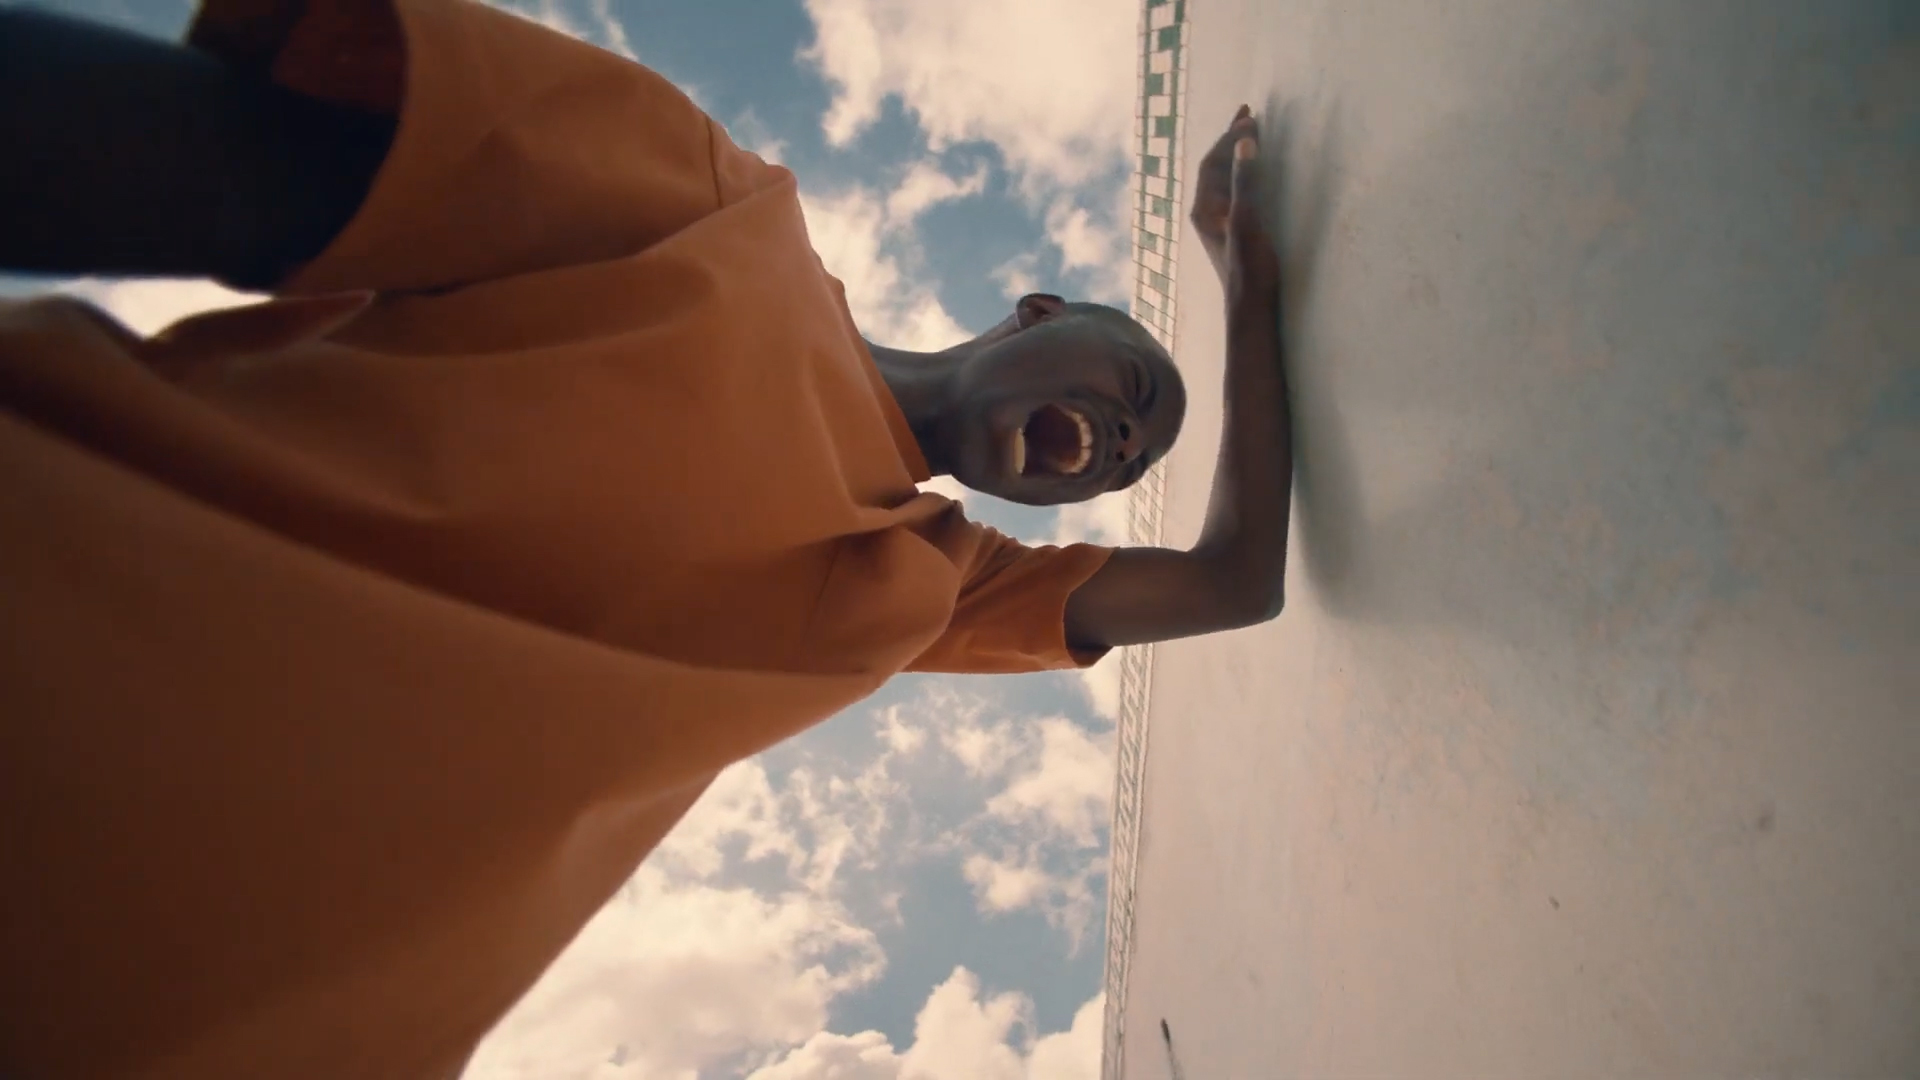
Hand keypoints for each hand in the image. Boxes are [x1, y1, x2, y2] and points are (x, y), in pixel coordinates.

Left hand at [1189, 106, 1278, 303]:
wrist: (1251, 305)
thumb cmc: (1249, 265)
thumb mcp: (1248, 221)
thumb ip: (1245, 182)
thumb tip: (1245, 142)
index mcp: (1204, 208)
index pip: (1212, 162)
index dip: (1229, 138)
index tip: (1249, 117)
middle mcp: (1206, 212)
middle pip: (1216, 167)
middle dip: (1231, 141)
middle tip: (1249, 115)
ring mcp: (1218, 221)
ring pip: (1225, 179)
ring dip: (1237, 155)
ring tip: (1253, 134)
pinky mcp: (1232, 229)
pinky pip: (1234, 190)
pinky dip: (1244, 173)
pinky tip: (1255, 170)